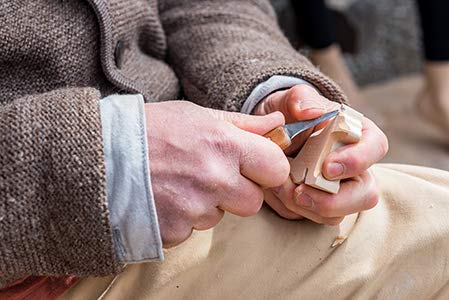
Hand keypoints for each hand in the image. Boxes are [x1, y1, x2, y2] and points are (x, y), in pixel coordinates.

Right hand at [146, 101, 289, 246]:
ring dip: (206, 204)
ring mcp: (194, 208)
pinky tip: (164, 198)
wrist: (98, 155)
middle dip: (237, 192)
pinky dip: (182, 218)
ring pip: (219, 216)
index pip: (275, 169)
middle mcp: (214, 179)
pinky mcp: (175, 231)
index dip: (267, 168)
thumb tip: (278, 124)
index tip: (254, 166)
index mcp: (224, 145)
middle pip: (253, 202)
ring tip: (178, 183)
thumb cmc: (150, 130)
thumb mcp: (196, 116)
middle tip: (210, 176)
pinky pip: (193, 230)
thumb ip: (242, 124)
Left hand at [254, 84, 388, 224]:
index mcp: (358, 135)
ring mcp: (338, 190)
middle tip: (301, 192)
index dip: (358, 160)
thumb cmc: (291, 113)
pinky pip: (313, 218)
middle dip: (334, 200)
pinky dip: (294, 209)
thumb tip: (309, 110)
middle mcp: (354, 167)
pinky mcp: (319, 205)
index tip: (328, 167)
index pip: (376, 147)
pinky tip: (277, 193)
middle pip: (365, 194)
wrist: (271, 132)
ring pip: (338, 214)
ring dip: (308, 207)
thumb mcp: (293, 100)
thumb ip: (301, 99)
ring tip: (281, 189)